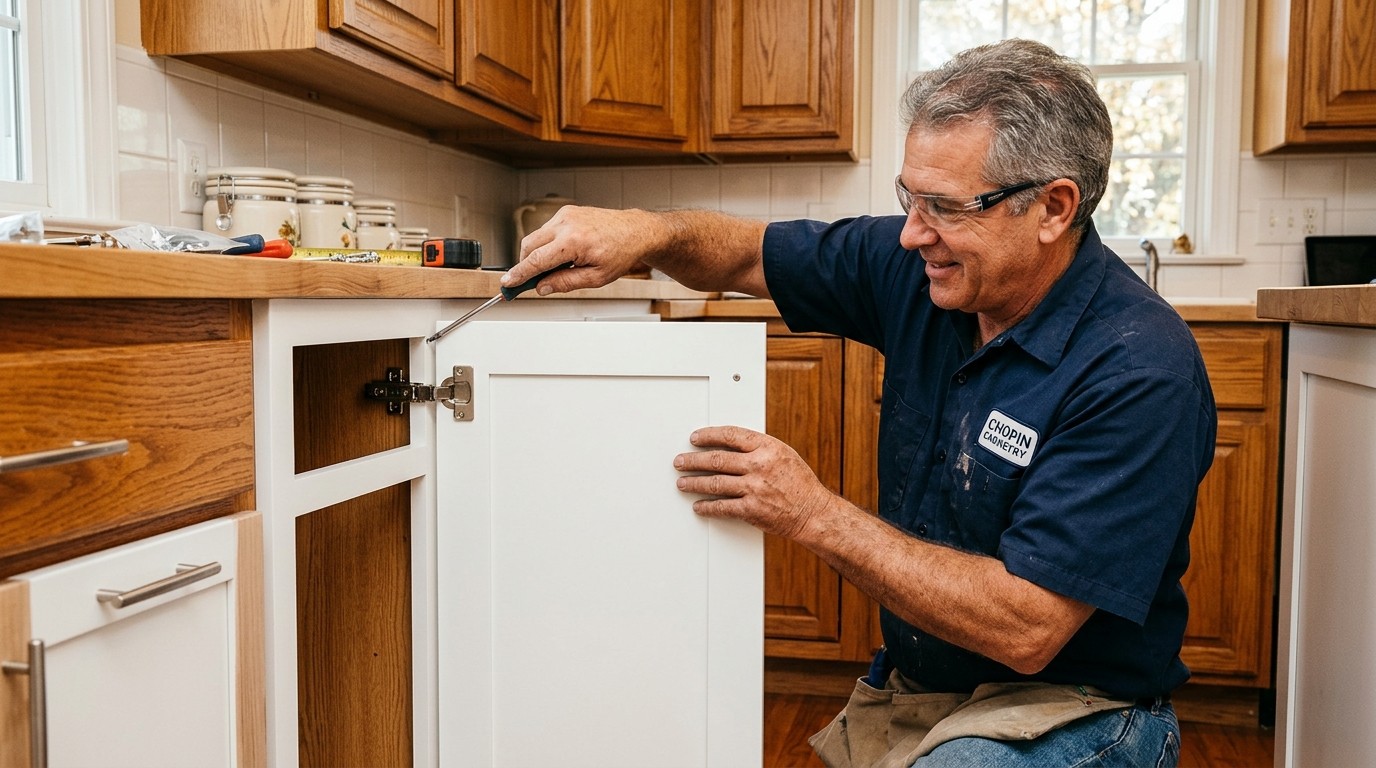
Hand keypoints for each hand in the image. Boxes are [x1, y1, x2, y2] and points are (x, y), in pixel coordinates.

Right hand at [503, 206, 662, 294]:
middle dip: (525, 265)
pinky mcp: (566, 212)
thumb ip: (565, 283)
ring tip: (557, 269)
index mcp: (574, 241)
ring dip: (537, 255)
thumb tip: (542, 287)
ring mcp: (565, 215)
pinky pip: (546, 230)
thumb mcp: (596, 278)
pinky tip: (563, 254)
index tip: (506, 283)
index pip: (536, 261)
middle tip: (529, 282)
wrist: (635, 231)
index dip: (519, 274)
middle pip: (528, 246)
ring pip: (535, 237)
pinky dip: (547, 244)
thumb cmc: (621, 252)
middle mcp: (567, 224)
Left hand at [672, 425, 832, 540]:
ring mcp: (754, 488)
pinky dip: (707, 506)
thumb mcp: (783, 454)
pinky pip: (722, 507)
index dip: (708, 436)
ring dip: (694, 483)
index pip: (729, 435)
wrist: (813, 512)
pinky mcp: (751, 509)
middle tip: (680, 461)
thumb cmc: (800, 483)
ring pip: (714, 483)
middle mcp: (759, 466)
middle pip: (716, 459)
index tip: (695, 438)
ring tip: (682, 483)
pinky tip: (699, 505)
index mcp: (767, 447)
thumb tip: (729, 445)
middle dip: (693, 460)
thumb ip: (757, 448)